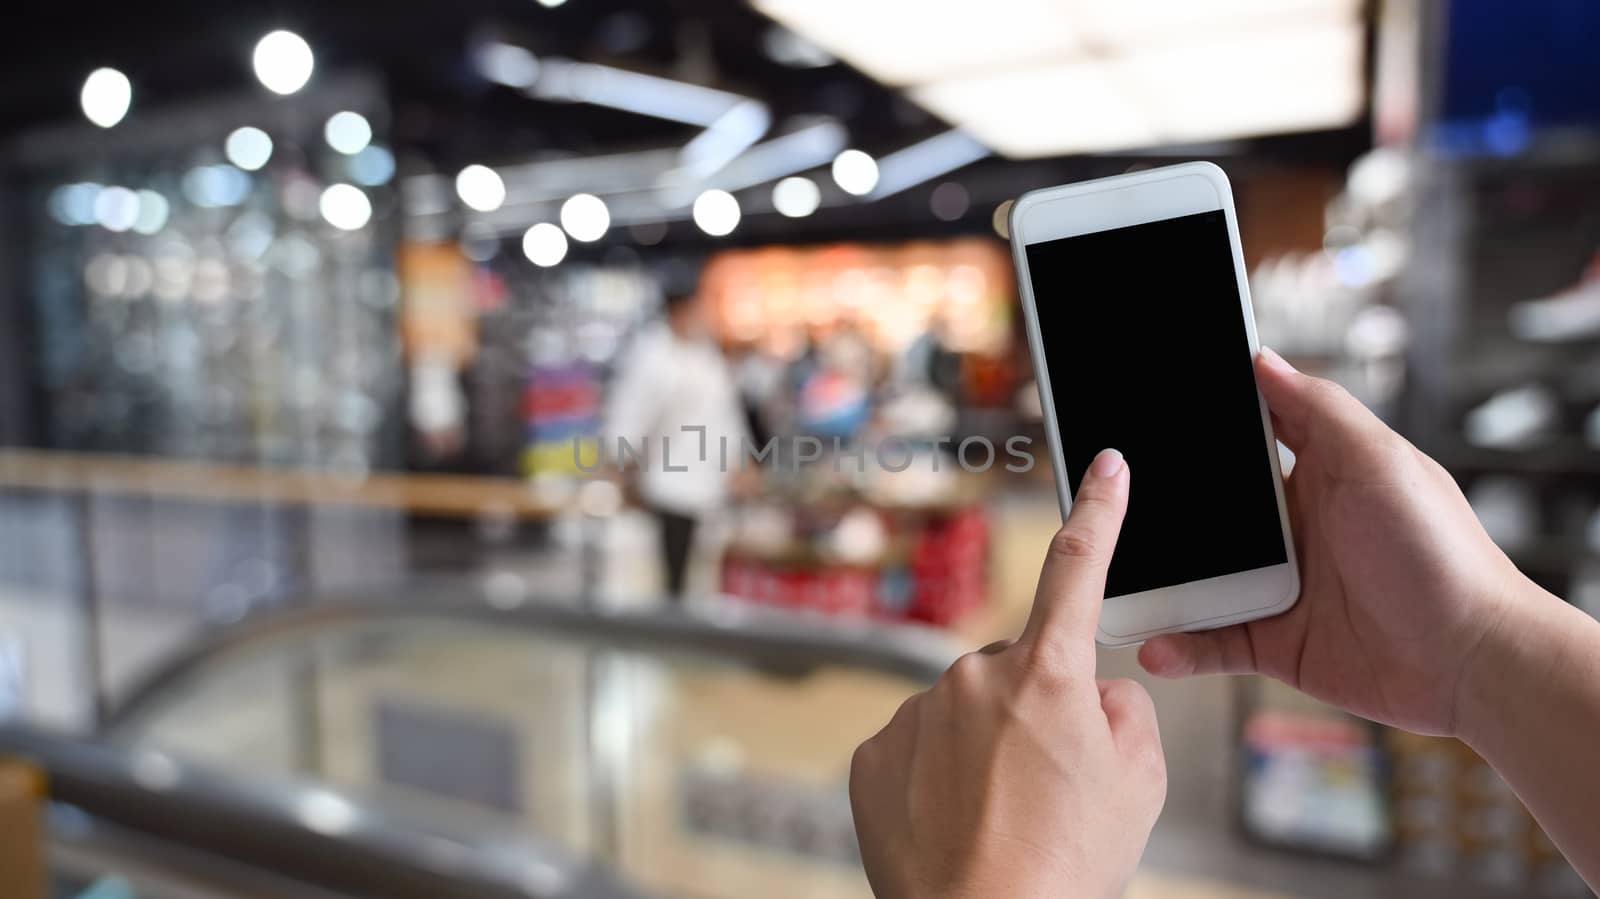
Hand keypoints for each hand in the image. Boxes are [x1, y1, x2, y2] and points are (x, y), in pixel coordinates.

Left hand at [850, 450, 1165, 898]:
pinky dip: (936, 777)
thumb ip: (1124, 712)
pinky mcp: (872, 754)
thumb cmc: (1065, 867)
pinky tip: (956, 822)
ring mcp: (916, 714)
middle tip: (1048, 784)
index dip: (1098, 512)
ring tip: (1002, 817)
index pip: (1078, 569)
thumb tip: (1094, 695)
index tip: (1105, 466)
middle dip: (1034, 710)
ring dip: (983, 749)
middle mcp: (973, 677)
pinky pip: (916, 748)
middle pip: (1016, 672)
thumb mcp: (1138, 786)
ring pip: (963, 713)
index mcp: (1048, 674)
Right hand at [1139, 349, 1531, 736]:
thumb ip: (1318, 410)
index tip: (1149, 415)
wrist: (1475, 661)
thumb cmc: (1442, 555)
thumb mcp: (1380, 462)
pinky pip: (1213, 642)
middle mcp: (1294, 528)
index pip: (1247, 438)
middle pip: (1209, 511)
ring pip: (1200, 577)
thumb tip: (1264, 359)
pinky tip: (1157, 643)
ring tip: (1121, 582)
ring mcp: (1281, 586)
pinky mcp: (1276, 642)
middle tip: (1114, 507)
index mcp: (1319, 475)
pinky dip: (1180, 645)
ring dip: (1160, 583)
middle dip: (1164, 511)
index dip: (1201, 427)